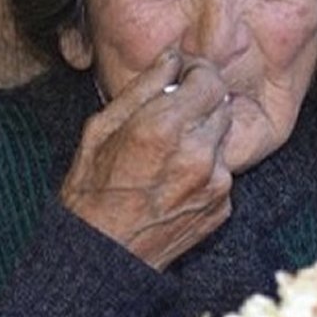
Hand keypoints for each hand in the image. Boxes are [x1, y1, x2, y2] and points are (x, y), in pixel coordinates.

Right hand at [60, 50, 233, 270]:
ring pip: (223, 138)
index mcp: (164, 127)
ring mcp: (215, 183)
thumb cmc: (92, 191)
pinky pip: (223, 171)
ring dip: (204, 136)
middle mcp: (197, 152)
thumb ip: (142, 88)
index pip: (209, 77)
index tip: (184, 76)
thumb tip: (171, 59)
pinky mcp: (223, 206)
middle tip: (174, 113)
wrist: (103, 257)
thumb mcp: (101, 128)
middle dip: (201, 102)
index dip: (197, 72)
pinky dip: (206, 169)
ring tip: (170, 153)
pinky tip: (175, 181)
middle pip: (222, 104)